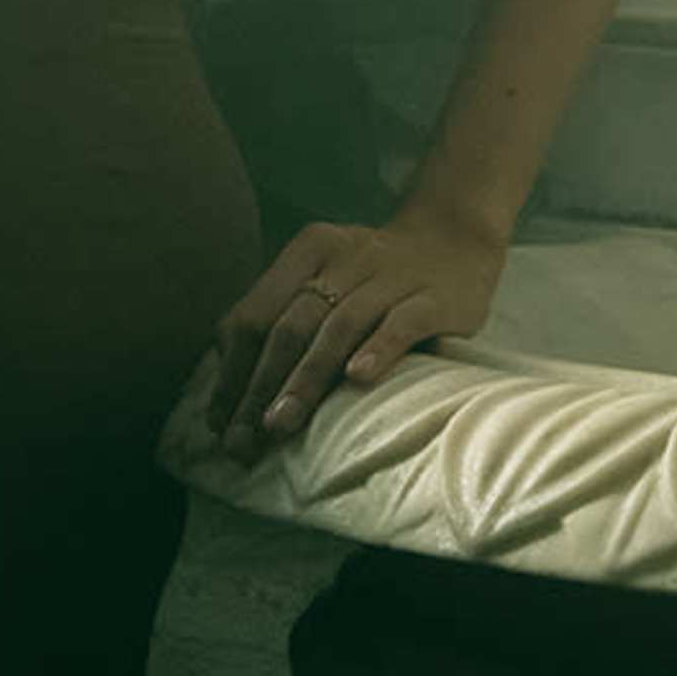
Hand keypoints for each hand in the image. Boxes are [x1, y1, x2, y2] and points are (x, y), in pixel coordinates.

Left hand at [206, 202, 503, 461]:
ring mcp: (392, 275)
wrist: (457, 237)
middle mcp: (346, 258)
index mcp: (309, 250)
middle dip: (260, 386)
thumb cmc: (377, 275)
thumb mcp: (326, 279)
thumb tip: (231, 389)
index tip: (219, 423)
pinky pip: (402, 323)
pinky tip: (357, 380)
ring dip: (306, 378)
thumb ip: (283, 317)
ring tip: (283, 422)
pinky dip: (377, 350)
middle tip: (243, 438)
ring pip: (339, 326)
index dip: (231, 372)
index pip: (255, 315)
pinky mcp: (436, 297)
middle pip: (291, 325)